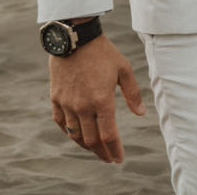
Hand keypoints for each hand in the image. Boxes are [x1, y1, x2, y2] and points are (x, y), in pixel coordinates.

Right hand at [49, 33, 146, 162]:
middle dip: (101, 153)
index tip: (119, 158)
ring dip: (86, 146)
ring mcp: (68, 103)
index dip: (114, 150)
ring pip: (75, 135)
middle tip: (108, 158)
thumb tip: (140, 114)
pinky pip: (61, 123)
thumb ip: (132, 94)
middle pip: (92, 140)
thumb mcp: (124, 69)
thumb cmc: (103, 52)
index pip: (109, 135)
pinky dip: (69, 132)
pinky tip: (76, 134)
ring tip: (95, 149)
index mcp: (102, 100)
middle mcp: (83, 106)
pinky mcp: (56, 98)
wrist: (74, 38)